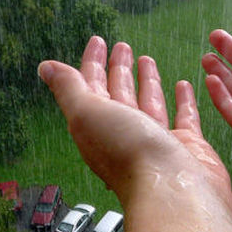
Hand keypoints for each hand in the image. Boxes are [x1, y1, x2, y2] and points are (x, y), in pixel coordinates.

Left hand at [39, 36, 231, 213]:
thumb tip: (45, 67)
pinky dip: (181, 101)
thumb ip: (69, 88)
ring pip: (148, 103)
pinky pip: (183, 117)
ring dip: (146, 81)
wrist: (174, 191)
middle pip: (118, 94)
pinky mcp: (186, 145)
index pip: (91, 87)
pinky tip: (182, 85)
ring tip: (148, 59)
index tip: (98, 40)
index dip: (92, 63)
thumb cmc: (129, 154)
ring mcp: (156, 141)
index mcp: (97, 127)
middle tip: (122, 46)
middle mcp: (125, 134)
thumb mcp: (88, 113)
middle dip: (118, 69)